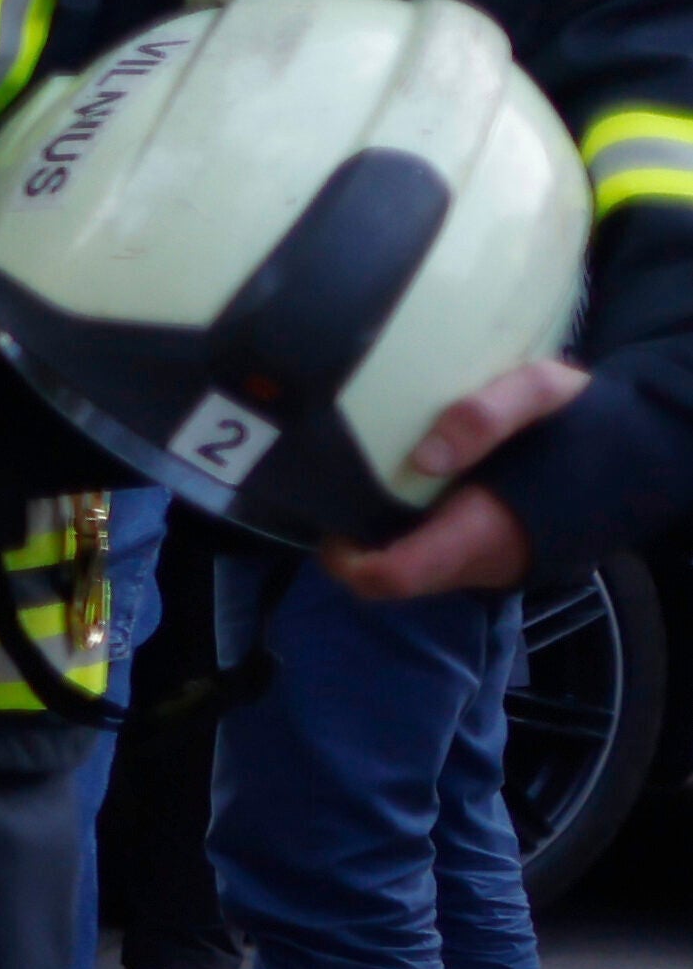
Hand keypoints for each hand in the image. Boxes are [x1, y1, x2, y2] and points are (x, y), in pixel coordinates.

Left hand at [327, 357, 580, 599]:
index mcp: (485, 530)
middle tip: (338, 492)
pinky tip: (403, 488)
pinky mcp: (491, 556)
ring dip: (382, 539)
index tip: (328, 523)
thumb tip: (424, 457)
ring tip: (366, 484)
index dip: (346, 561)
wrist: (640, 446)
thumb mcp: (543, 389)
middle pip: (392, 579)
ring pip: (412, 570)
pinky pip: (436, 558)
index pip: (395, 576)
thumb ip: (489, 413)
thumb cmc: (586, 417)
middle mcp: (481, 562)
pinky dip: (410, 533)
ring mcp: (488, 565)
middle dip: (356, 547)